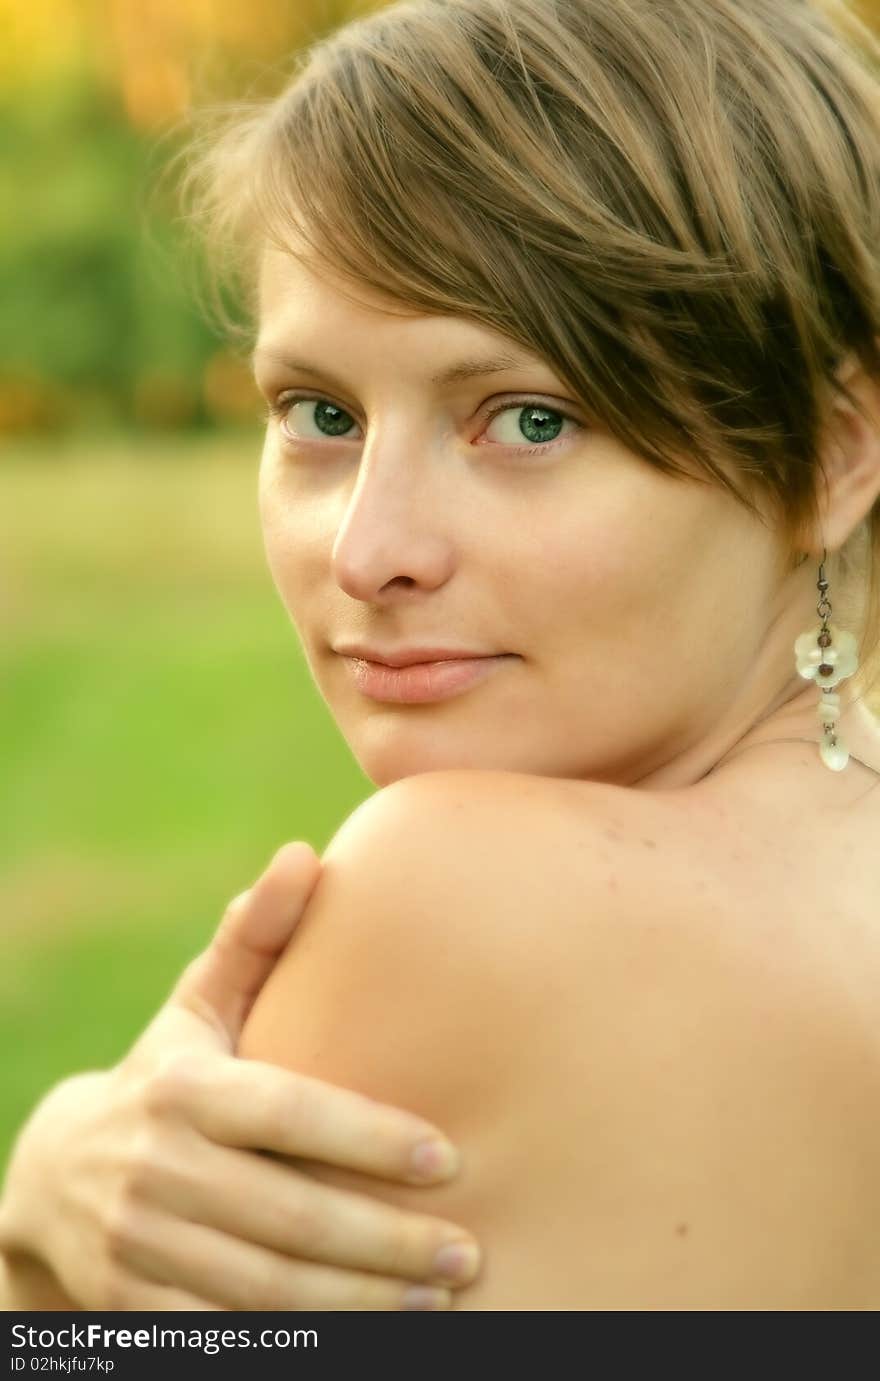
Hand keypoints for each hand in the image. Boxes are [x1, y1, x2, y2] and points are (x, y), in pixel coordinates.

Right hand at [0, 844, 479, 1309]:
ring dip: (359, 1301)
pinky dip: (303, 1341)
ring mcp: (141, 1246)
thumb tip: (305, 854)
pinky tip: (371, 1333)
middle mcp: (158, 1169)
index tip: (447, 1158)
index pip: (286, 1113)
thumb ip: (254, 937)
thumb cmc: (164, 1076)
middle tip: (467, 1251)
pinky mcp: (138, 1309)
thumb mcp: (198, 1007)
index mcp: (183, 1088)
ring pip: (266, 1289)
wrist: (50, 1180)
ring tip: (440, 1297)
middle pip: (288, 1215)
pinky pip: (230, 1335)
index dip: (366, 1137)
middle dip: (384, 1240)